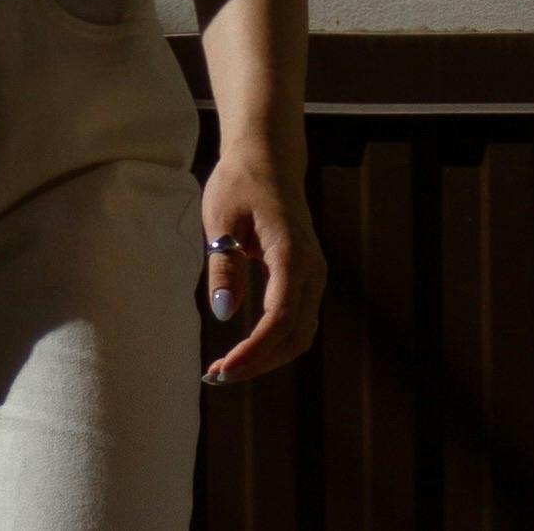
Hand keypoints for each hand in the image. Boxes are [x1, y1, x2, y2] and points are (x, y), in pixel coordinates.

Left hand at [200, 144, 326, 384]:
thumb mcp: (221, 219)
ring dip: (268, 356)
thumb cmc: (239, 184)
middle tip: (218, 375)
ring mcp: (314, 276)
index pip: (279, 319)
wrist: (268, 158)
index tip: (224, 368)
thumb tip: (224, 315)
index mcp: (292, 256)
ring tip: (228, 367)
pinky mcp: (307, 277)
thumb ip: (224, 267)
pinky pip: (297, 319)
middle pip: (294, 335)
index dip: (254, 351)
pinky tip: (247, 348)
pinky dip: (275, 340)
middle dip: (259, 362)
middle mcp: (312, 271)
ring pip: (300, 333)